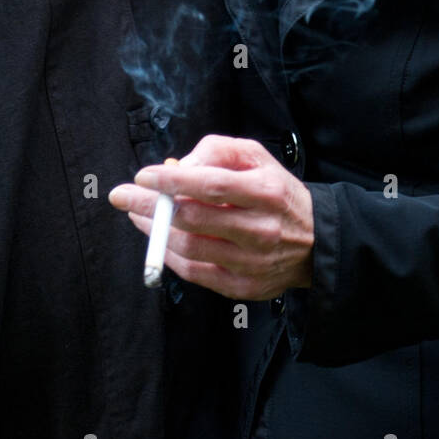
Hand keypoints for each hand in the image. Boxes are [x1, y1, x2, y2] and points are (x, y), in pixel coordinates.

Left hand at [108, 135, 314, 300]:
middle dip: (151, 205)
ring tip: (136, 214)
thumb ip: (217, 151)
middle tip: (122, 196)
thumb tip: (177, 166)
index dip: (173, 180)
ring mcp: (251, 262)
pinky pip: (195, 272)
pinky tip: (158, 239)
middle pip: (195, 218)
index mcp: (265, 192)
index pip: (212, 184)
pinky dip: (170, 255)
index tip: (143, 175)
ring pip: (190, 247)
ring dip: (155, 230)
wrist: (316, 241)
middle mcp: (260, 229)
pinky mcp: (243, 286)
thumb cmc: (277, 192)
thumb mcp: (257, 157)